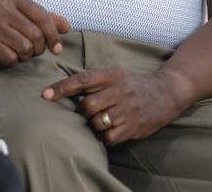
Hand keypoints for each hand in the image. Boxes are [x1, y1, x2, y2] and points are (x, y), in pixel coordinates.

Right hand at [0, 0, 71, 66]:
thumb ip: (41, 17)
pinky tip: (4, 56)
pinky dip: (11, 61)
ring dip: (25, 56)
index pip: (43, 16)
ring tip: (17, 53)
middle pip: (36, 35)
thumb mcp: (15, 12)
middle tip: (32, 52)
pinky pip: (11, 58)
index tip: (56, 48)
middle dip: (39, 49)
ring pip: (26, 48)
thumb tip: (66, 26)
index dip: (54, 35)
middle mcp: (2, 7)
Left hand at [41, 67, 190, 144]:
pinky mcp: (133, 126)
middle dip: (83, 112)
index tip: (45, 95)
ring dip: (94, 124)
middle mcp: (118, 91)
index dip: (61, 88)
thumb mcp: (115, 74)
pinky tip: (110, 130)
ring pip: (96, 122)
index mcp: (111, 75)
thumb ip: (94, 80)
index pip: (81, 80)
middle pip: (87, 106)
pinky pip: (108, 137)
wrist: (166, 92)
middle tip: (90, 111)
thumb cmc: (133, 84)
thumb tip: (64, 88)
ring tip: (104, 119)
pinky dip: (104, 136)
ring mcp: (126, 109)